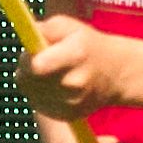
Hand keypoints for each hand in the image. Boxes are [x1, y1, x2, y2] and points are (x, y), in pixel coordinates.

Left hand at [17, 10, 142, 121]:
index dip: (27, 59)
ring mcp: (72, 103)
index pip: (36, 66)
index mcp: (75, 55)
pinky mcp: (67, 116)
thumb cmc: (86, 44)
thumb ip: (44, 29)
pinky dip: (40, 94)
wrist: (115, 73)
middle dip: (27, 68)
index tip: (31, 52)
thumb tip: (26, 36)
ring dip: (33, 81)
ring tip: (50, 71)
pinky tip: (54, 85)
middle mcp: (74, 83)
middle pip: (30, 80)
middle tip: (40, 59)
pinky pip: (38, 104)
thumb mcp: (69, 26)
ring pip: (31, 93)